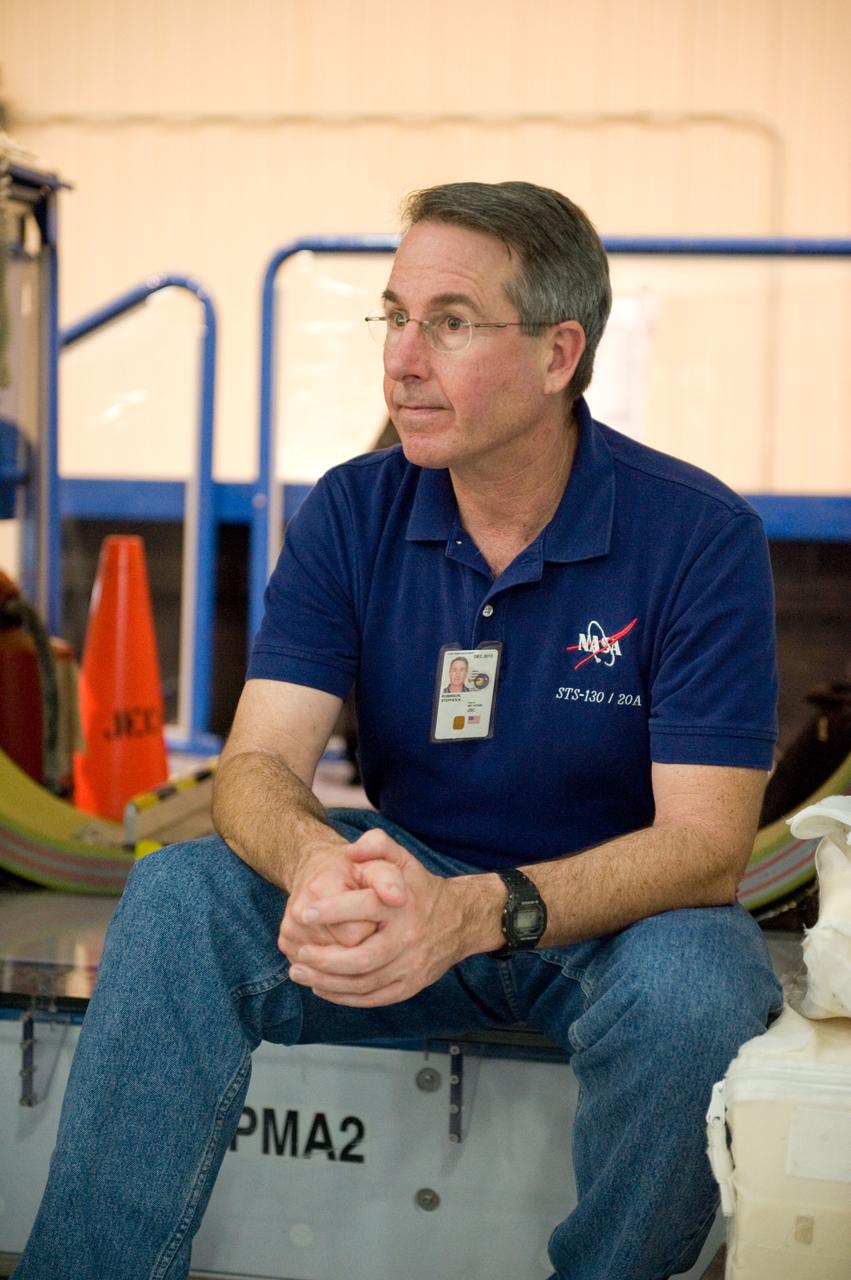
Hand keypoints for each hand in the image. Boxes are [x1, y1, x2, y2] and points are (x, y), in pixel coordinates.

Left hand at [286, 828, 475, 1006]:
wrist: (459, 920)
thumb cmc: (419, 889)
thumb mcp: (403, 859)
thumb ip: (377, 845)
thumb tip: (352, 851)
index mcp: (403, 905)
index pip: (365, 908)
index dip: (331, 911)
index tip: (302, 912)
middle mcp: (409, 938)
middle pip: (363, 958)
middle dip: (325, 959)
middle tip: (299, 953)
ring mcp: (411, 966)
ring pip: (365, 983)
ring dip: (328, 982)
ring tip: (300, 972)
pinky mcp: (410, 986)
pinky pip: (373, 998)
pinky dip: (344, 997)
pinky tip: (322, 987)